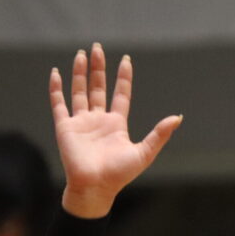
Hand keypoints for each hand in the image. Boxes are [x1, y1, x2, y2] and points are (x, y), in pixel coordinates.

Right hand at [50, 43, 181, 217]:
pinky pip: (59, 104)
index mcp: (117, 125)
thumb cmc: (119, 174)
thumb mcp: (145, 152)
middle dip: (99, 68)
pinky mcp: (65, 127)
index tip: (126, 60)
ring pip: (79, 91)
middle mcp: (98, 120)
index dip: (123, 78)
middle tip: (98, 47)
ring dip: (80, 73)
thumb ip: (160, 134)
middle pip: (98, 88)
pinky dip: (56, 89)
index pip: (121, 95)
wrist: (95, 188)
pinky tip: (56, 72)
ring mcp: (81, 123)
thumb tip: (178, 117)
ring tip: (82, 53)